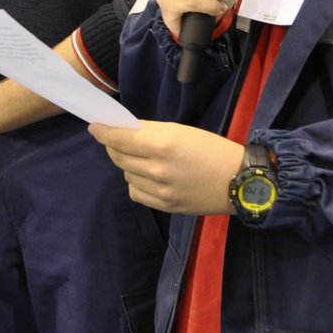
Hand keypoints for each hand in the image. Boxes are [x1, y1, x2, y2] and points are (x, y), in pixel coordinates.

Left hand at [89, 120, 244, 215]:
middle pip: (119, 157)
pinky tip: (149, 176)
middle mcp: (157, 169)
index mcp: (162, 145)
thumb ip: (150, 130)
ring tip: (143, 159)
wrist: (238, 181)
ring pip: (126, 175)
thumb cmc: (211, 149)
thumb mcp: (181, 130)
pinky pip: (136, 192)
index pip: (119, 139)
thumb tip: (124, 128)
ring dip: (128, 165)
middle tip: (118, 140)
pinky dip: (137, 182)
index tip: (94, 127)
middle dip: (114, 146)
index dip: (103, 132)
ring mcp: (159, 191)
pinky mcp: (164, 206)